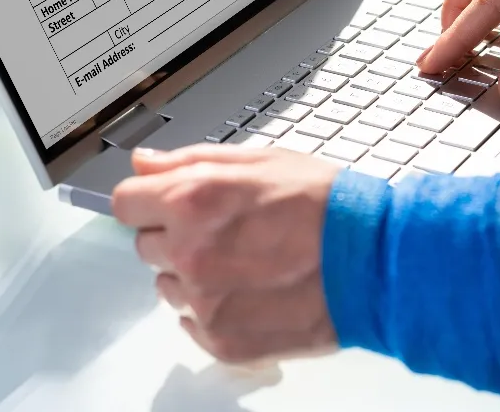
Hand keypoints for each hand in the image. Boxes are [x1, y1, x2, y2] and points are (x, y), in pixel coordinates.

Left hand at [111, 145, 341, 364]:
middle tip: (227, 231)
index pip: (125, 204)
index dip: (148, 202)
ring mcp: (203, 302)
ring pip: (170, 287)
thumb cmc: (326, 206)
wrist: (374, 262)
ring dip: (194, 275)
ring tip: (248, 262)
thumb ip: (190, 160)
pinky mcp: (221, 340)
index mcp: (192, 201)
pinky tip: (254, 292)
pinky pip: (193, 324)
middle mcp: (189, 254)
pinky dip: (216, 310)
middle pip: (146, 247)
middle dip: (175, 236)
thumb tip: (145, 164)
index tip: (165, 205)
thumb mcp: (260, 160)